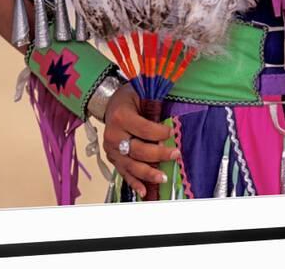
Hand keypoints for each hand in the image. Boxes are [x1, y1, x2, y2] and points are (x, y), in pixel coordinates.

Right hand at [103, 83, 180, 197]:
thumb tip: (171, 122)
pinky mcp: (113, 158)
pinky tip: (144, 191)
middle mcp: (113, 135)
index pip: (144, 130)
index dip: (160, 133)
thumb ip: (154, 106)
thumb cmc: (128, 99)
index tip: (172, 132)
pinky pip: (124, 173)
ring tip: (163, 178)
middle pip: (138, 150)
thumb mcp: (140, 93)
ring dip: (148, 173)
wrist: (109, 103)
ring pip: (131, 165)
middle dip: (159, 154)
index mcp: (121, 117)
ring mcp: (112, 149)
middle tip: (175, 155)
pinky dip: (134, 183)